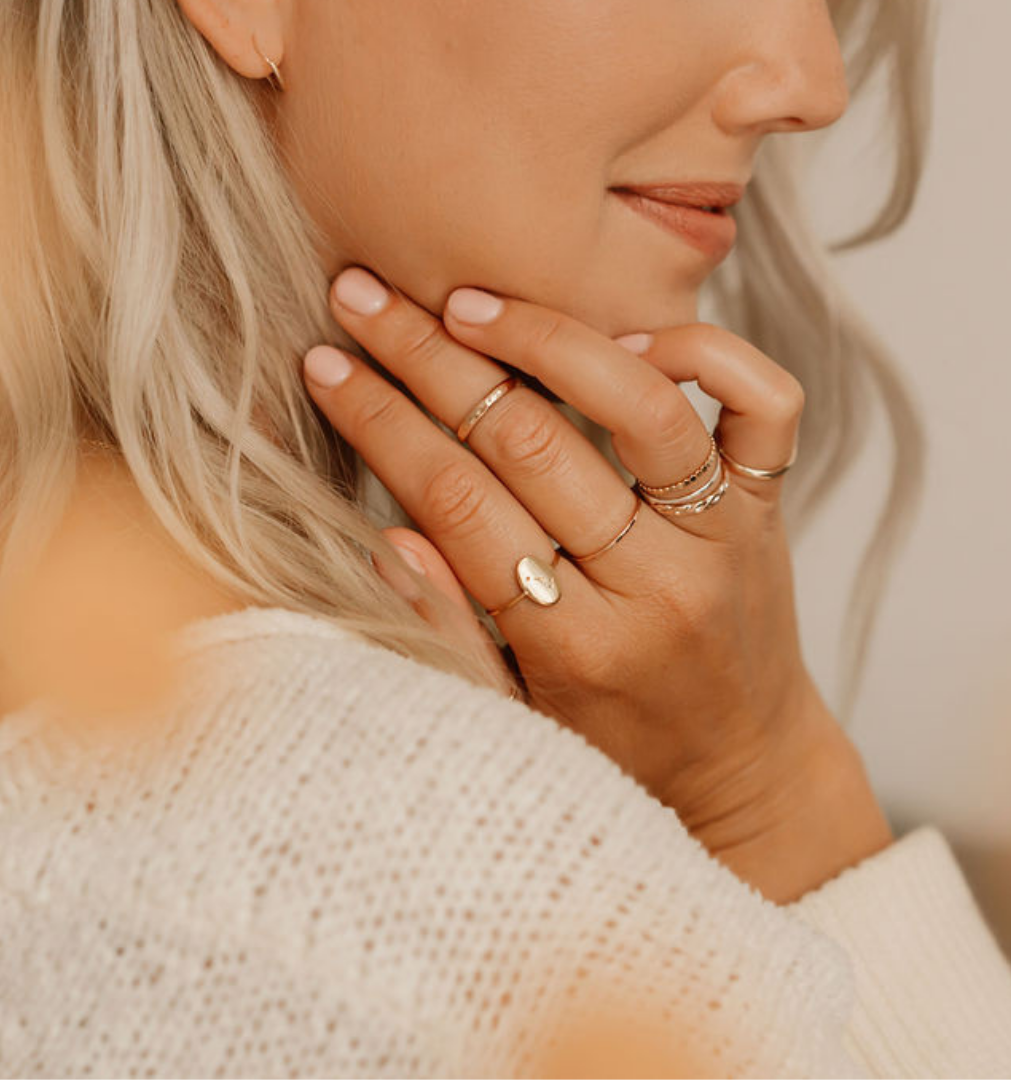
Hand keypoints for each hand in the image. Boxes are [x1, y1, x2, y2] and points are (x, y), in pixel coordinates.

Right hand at [302, 266, 870, 880]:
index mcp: (577, 644)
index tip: (327, 366)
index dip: (380, 423)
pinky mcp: (767, 508)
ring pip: (640, 403)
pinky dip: (703, 351)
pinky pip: (765, 403)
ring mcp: (722, 538)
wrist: (747, 770)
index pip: (456, 504)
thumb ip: (448, 629)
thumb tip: (388, 534)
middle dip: (427, 357)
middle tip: (364, 298)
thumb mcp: (514, 714)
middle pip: (525, 439)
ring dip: (544, 339)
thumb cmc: (620, 749)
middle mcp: (655, 583)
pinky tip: (629, 343)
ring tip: (467, 304)